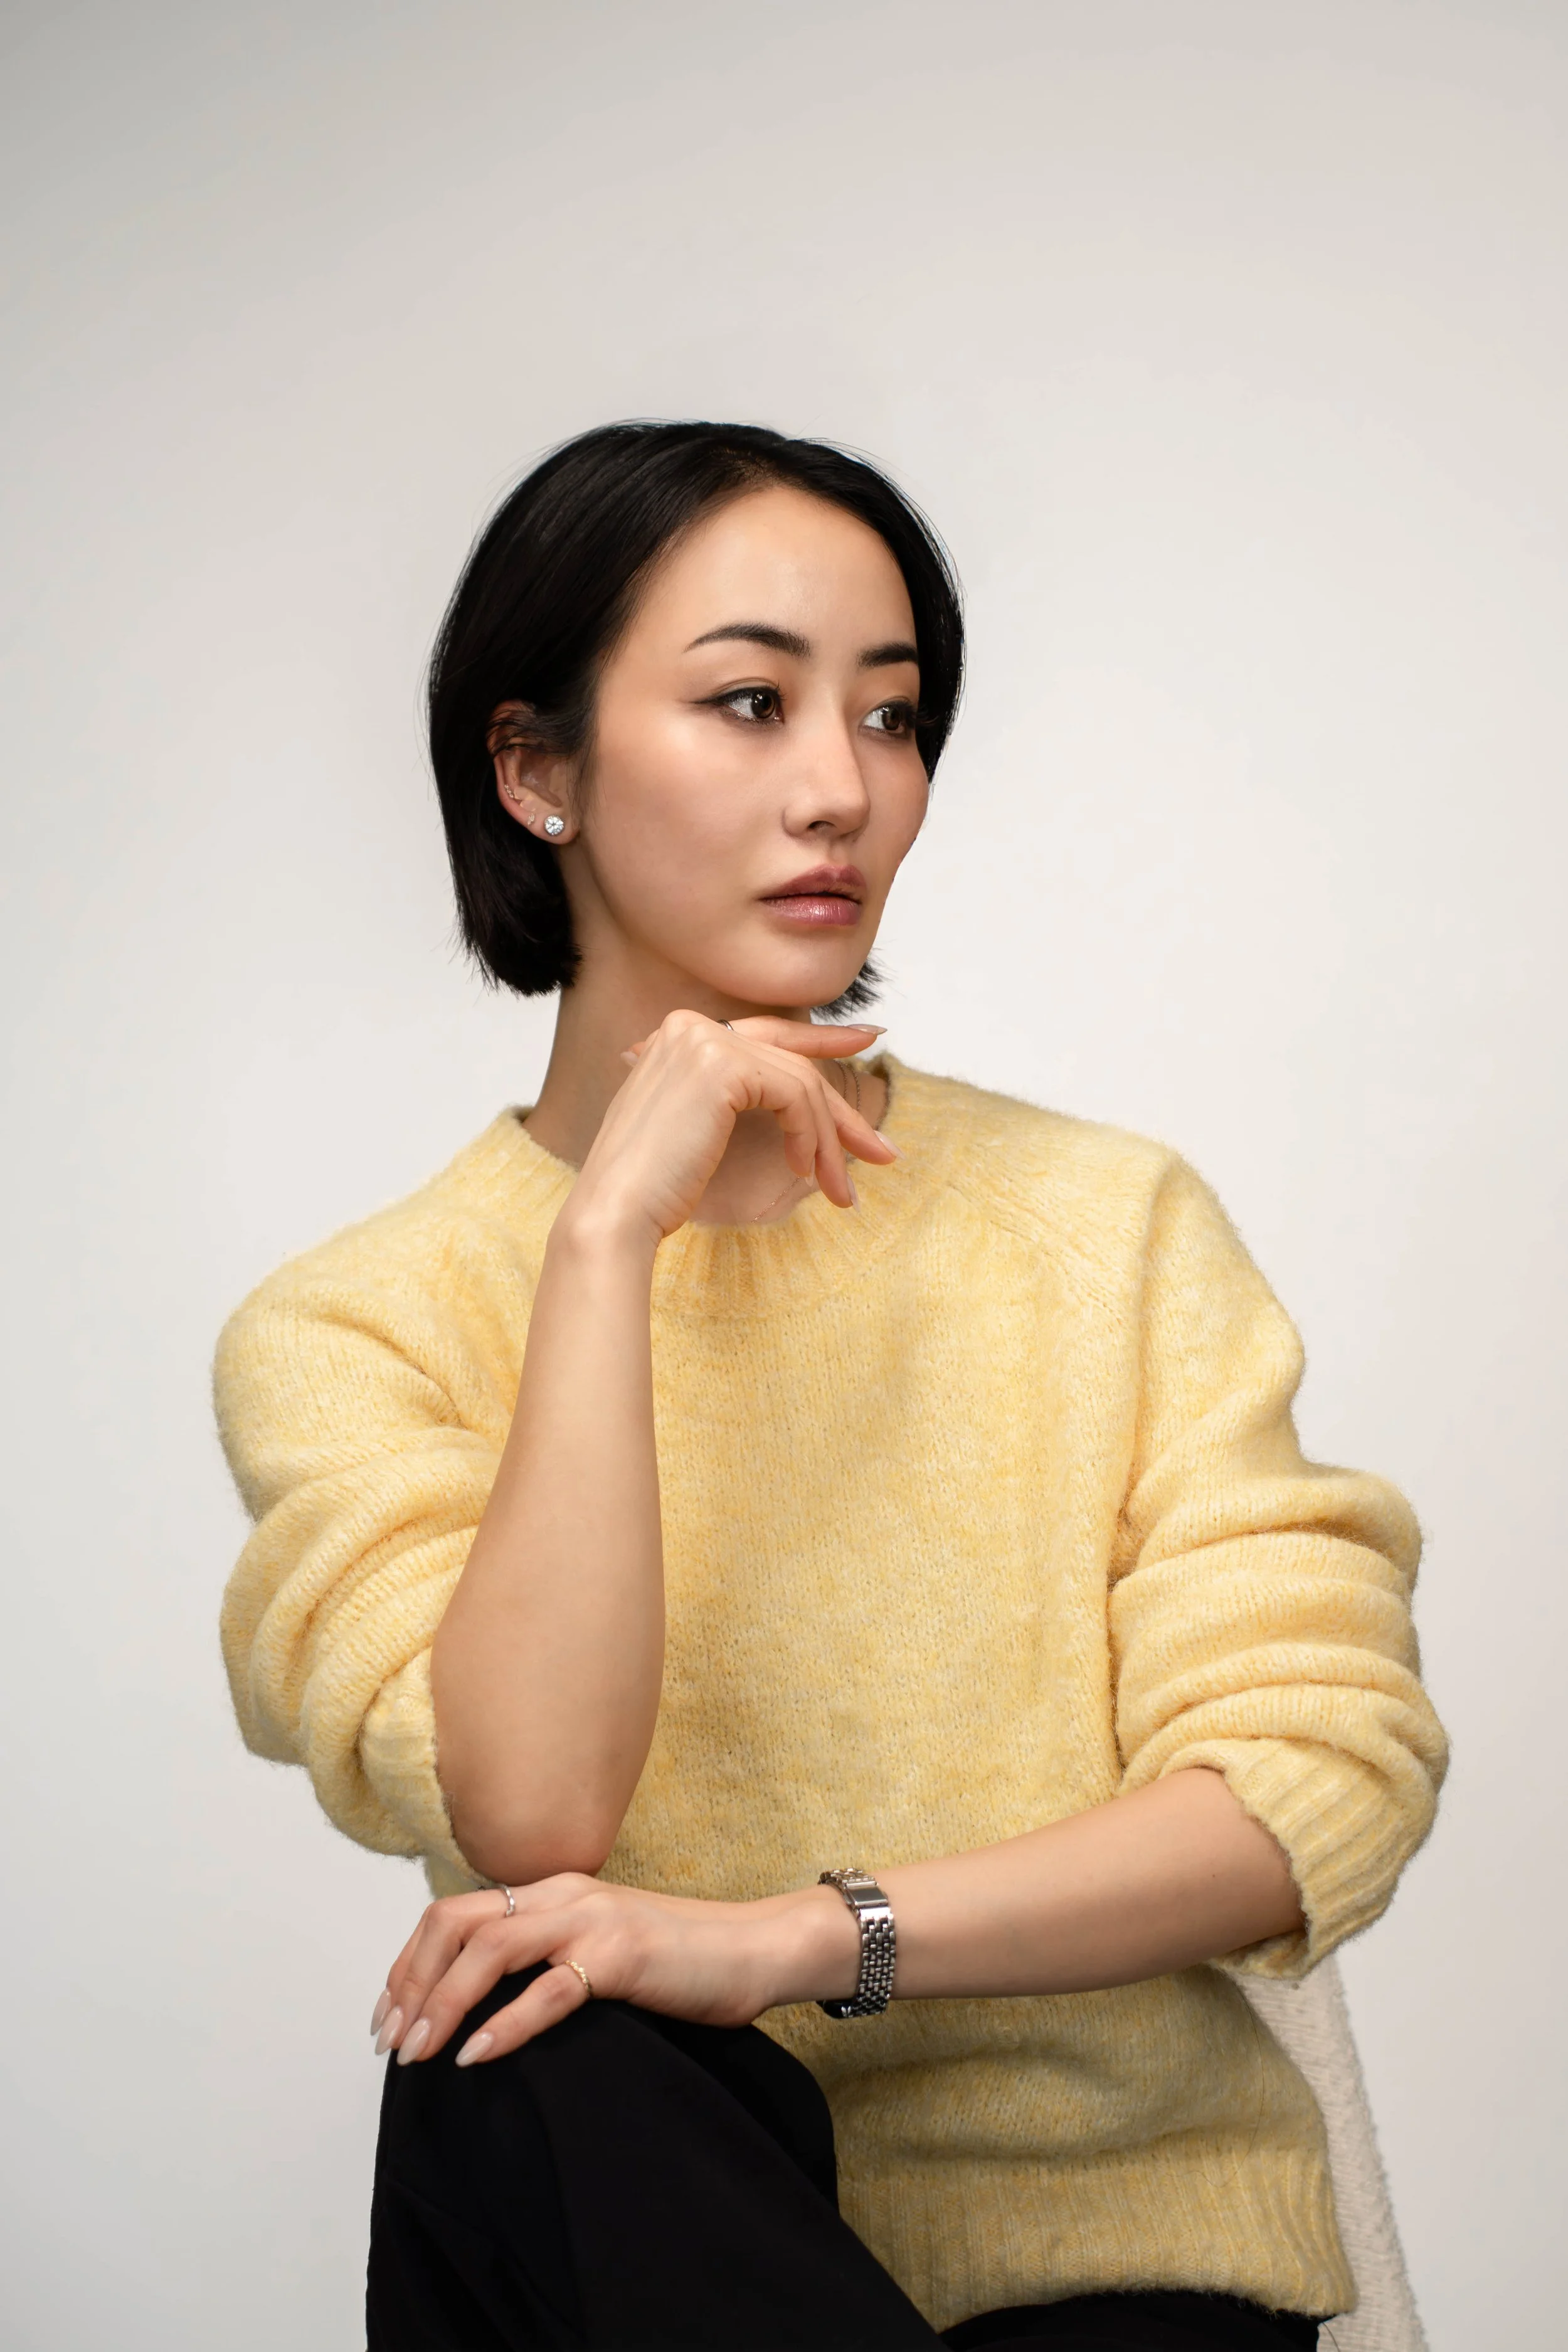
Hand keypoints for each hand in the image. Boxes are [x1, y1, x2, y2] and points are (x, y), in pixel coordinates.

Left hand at [370, 1875, 856, 2067]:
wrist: (755, 1948)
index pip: (451, 1914)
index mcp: (550, 1892)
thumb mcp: (597, 1950)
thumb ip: (546, 1962)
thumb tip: (480, 2009)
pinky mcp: (621, 1956)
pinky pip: (547, 1989)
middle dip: (409, 1984)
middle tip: (392, 2043)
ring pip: (487, 1950)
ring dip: (442, 2004)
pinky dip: (505, 2024)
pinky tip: (478, 2056)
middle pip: (452, 1923)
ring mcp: (590, 1921)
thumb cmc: (678, 1963)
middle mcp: (561, 1895)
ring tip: (420, 2054)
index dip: (407, 1965)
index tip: (388, 2018)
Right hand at [562, 1010, 895, 1247]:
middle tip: (884, 1152)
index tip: (870, 1040)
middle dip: (842, 1113)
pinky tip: (805, 1171)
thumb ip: (734, 1094)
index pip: (769, 1032)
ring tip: (842, 1191)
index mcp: (679, 1034)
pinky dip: (810, 1137)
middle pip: (792, 1063)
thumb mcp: (699, 1128)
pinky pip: (794, 1096)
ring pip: (800, 1084)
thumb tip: (800, 1100)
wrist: (616, 1212)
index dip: (823, 1039)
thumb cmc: (653, 1187)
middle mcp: (689, 1025)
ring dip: (830, 1142)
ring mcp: (703, 1040)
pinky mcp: (721, 1064)